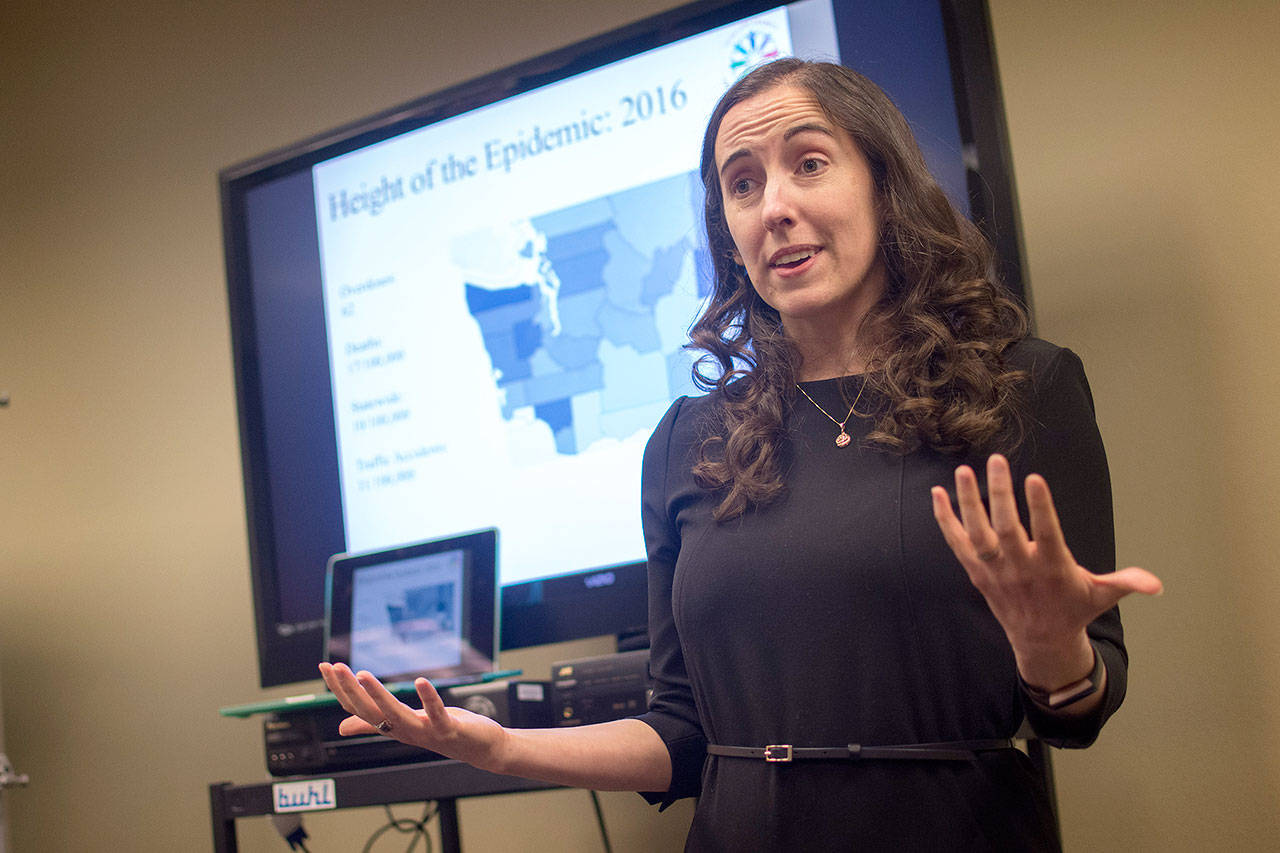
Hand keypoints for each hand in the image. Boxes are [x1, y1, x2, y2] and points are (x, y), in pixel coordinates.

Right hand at [318, 662, 508, 770]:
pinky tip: (421, 680)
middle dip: (351, 689)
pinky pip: (436, 713)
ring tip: (362, 673)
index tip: (326, 666)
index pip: (358, 708)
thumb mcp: (406, 724)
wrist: (480, 748)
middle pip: (371, 711)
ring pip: (396, 715)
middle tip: (335, 666)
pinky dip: (429, 698)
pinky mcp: (448, 728)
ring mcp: (425, 731)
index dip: (341, 689)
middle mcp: (404, 731)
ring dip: (378, 695)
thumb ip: (375, 724)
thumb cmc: (443, 732)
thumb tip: (341, 728)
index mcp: (392, 726)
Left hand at [931, 454, 1161, 689]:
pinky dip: (945, 519)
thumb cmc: (1074, 609)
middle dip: (999, 495)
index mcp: (1053, 568)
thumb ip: (1126, 582)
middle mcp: (1020, 568)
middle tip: (994, 460)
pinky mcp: (977, 571)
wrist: (1040, 642)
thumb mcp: (1102, 595)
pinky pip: (956, 542)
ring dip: (967, 502)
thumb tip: (1157, 585)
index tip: (1034, 478)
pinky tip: (936, 492)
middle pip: (1005, 529)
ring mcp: (995, 570)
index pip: (1045, 533)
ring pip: (977, 534)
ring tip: (963, 471)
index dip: (1039, 507)